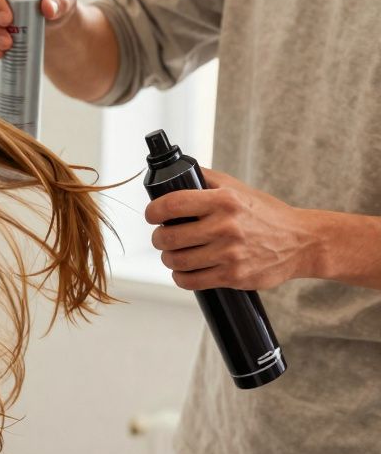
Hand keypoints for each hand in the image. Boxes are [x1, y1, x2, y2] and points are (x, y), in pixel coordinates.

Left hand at [145, 167, 317, 290]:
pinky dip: (181, 277)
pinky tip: (184, 270)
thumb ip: (206, 179)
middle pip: (168, 237)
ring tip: (174, 253)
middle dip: (159, 238)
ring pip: (176, 260)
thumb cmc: (267, 215)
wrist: (302, 242)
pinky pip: (191, 281)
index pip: (172, 204)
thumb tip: (175, 172)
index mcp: (224, 201)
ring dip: (168, 258)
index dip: (153, 212)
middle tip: (163, 237)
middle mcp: (226, 226)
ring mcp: (230, 253)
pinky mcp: (233, 276)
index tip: (152, 216)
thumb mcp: (238, 189)